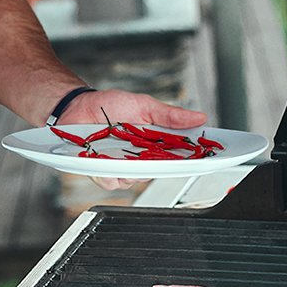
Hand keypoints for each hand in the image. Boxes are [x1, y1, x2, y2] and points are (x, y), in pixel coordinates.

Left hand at [58, 89, 207, 191]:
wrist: (78, 106)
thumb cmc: (110, 105)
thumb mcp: (144, 105)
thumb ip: (170, 115)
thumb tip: (199, 117)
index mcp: (155, 144)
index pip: (180, 157)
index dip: (195, 159)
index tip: (208, 157)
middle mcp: (141, 159)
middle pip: (160, 172)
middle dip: (161, 164)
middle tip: (156, 151)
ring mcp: (121, 167)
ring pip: (135, 180)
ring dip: (131, 167)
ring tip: (122, 148)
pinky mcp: (102, 172)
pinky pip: (111, 181)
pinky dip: (108, 171)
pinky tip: (104, 157)